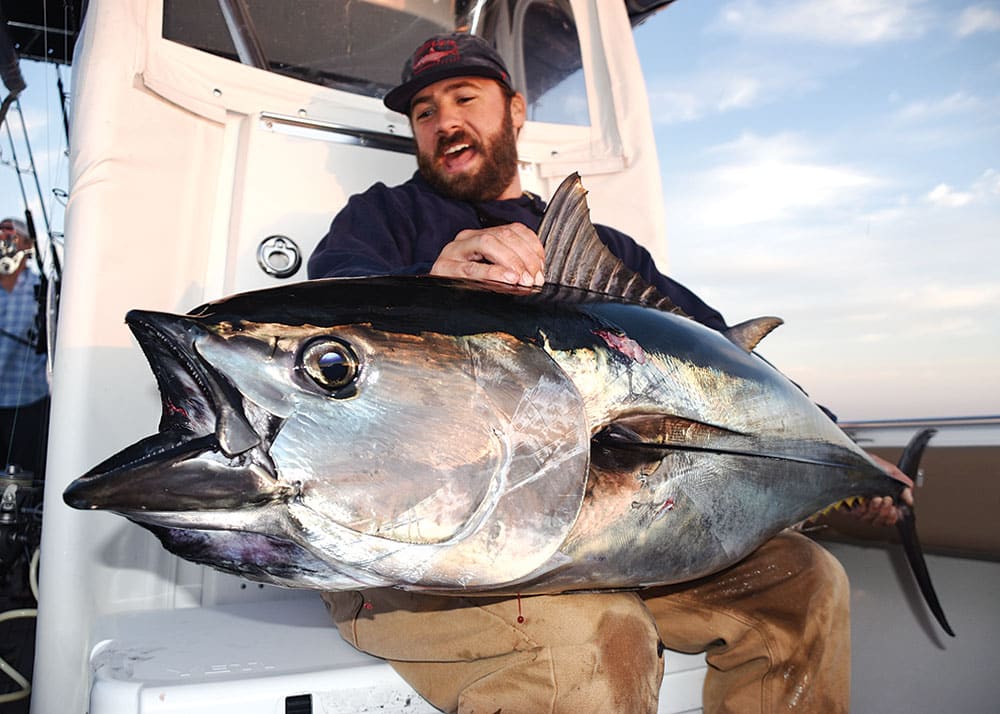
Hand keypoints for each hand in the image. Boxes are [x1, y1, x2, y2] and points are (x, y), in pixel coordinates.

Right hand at [430, 223, 544, 285]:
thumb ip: (511, 267)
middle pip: (502, 235)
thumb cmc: (465, 288)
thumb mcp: (491, 273)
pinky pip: (472, 268)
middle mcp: (466, 239)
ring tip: (523, 279)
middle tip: (535, 278)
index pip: (513, 229)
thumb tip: (537, 274)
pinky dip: (494, 272)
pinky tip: (508, 280)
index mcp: (480, 235)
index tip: (542, 267)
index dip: (532, 246)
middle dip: (525, 256)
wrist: (432, 301)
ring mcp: (454, 252)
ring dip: (511, 261)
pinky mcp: (444, 269)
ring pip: (487, 243)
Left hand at [849, 453, 913, 527]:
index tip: (896, 510)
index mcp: (881, 502)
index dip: (893, 518)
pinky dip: (861, 509)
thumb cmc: (868, 464)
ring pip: (868, 519)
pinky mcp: (846, 506)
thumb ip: (902, 485)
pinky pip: (854, 514)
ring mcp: (858, 508)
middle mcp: (869, 507)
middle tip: (887, 500)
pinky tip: (864, 502)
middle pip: (879, 521)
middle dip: (885, 512)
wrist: (851, 457)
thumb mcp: (890, 472)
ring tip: (877, 499)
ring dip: (875, 510)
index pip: (888, 519)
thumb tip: (910, 499)